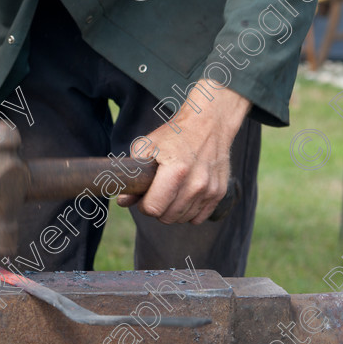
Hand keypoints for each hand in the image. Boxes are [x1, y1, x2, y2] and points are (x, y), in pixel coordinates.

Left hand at [117, 81, 250, 223]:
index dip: (143, 205)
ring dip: (173, 210)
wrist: (208, 124)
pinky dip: (189, 212)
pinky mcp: (219, 193)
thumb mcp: (146, 146)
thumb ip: (132, 175)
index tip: (144, 195)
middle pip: (168, 217)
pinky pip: (198, 218)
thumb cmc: (174, 134)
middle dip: (157, 208)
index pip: (153, 208)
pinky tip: (184, 195)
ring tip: (171, 190)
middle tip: (156, 192)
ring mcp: (210, 190)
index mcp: (176, 170)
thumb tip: (123, 201)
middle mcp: (196, 183)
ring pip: (183, 219)